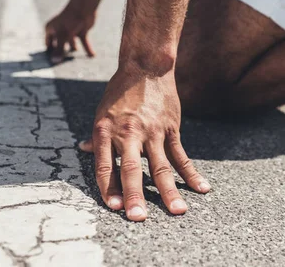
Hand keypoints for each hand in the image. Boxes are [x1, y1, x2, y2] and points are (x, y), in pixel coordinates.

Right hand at [45, 7, 95, 63]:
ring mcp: (71, 31)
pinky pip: (84, 42)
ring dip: (74, 50)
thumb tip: (54, 61)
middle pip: (60, 45)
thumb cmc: (69, 20)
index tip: (51, 64)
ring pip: (71, 44)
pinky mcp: (81, 31)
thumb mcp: (63, 36)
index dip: (50, 53)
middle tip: (63, 66)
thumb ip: (59, 49)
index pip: (48, 44)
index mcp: (51, 29)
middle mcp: (60, 30)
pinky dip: (87, 48)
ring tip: (75, 63)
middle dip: (62, 54)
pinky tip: (92, 56)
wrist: (84, 8)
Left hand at [79, 66, 209, 220]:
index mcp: (106, 131)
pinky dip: (191, 174)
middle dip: (135, 195)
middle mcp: (129, 133)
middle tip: (138, 217)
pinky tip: (201, 188)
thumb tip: (83, 151)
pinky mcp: (171, 129)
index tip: (114, 207)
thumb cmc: (120, 91)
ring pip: (161, 166)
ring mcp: (152, 132)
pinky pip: (181, 155)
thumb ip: (97, 137)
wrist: (146, 67)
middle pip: (132, 169)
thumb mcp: (102, 112)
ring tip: (178, 211)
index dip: (109, 188)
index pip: (106, 166)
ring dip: (169, 191)